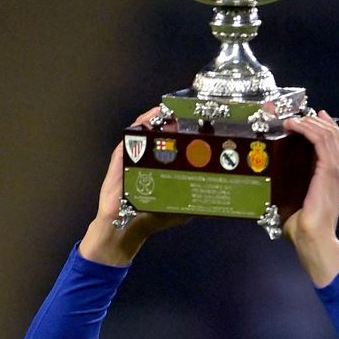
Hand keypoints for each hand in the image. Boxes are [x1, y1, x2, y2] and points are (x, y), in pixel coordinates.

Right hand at [80, 110, 190, 266]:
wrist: (123, 228)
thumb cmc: (150, 218)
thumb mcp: (180, 211)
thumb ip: (196, 203)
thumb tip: (216, 201)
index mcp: (163, 167)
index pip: (177, 145)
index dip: (187, 134)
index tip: (201, 125)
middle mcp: (150, 158)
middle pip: (164, 133)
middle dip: (177, 122)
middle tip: (191, 114)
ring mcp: (135, 155)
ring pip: (148, 129)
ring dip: (161, 118)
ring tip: (175, 110)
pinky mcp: (122, 155)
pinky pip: (133, 134)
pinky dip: (143, 122)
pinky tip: (155, 115)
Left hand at [281, 110, 338, 284]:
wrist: (314, 237)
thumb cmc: (305, 227)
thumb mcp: (300, 200)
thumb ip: (296, 187)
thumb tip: (278, 185)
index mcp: (338, 177)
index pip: (337, 144)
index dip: (326, 127)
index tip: (313, 116)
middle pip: (334, 134)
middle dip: (315, 120)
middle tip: (298, 115)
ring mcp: (337, 170)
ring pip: (328, 134)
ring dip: (309, 122)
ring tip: (292, 120)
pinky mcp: (329, 170)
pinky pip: (321, 141)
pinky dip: (308, 129)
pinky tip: (295, 126)